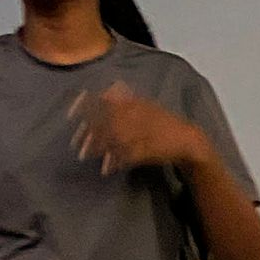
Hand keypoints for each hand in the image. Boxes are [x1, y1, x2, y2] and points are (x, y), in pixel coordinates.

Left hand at [69, 83, 207, 174]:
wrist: (188, 140)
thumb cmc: (164, 123)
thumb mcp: (145, 105)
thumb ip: (124, 99)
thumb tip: (104, 91)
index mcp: (135, 103)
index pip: (105, 100)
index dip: (86, 105)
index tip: (70, 113)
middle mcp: (137, 115)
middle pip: (105, 121)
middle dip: (89, 132)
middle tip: (75, 142)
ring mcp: (142, 133)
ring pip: (113, 139)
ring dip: (97, 148)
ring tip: (84, 154)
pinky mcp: (148, 150)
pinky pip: (126, 156)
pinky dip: (114, 162)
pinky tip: (105, 168)